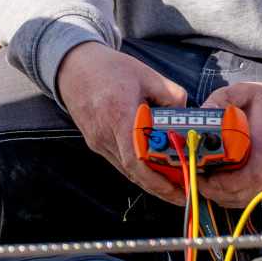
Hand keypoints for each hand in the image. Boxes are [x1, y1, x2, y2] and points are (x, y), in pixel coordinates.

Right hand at [54, 42, 188, 201]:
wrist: (75, 67)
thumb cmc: (108, 69)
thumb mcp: (147, 75)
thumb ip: (171, 95)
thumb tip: (187, 114)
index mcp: (118, 115)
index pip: (135, 158)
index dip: (156, 179)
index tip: (178, 186)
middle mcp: (105, 134)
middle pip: (133, 171)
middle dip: (160, 186)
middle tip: (185, 193)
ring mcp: (97, 141)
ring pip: (126, 170)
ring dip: (150, 180)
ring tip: (175, 185)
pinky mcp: (96, 143)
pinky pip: (119, 162)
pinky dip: (138, 170)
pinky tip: (154, 169)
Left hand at [196, 80, 261, 206]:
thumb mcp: (245, 91)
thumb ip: (222, 99)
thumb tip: (202, 110)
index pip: (248, 175)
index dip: (222, 181)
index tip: (201, 174)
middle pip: (242, 192)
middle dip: (214, 190)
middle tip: (194, 177)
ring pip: (244, 199)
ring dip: (220, 195)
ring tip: (202, 181)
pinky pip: (249, 196)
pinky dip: (230, 195)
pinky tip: (216, 184)